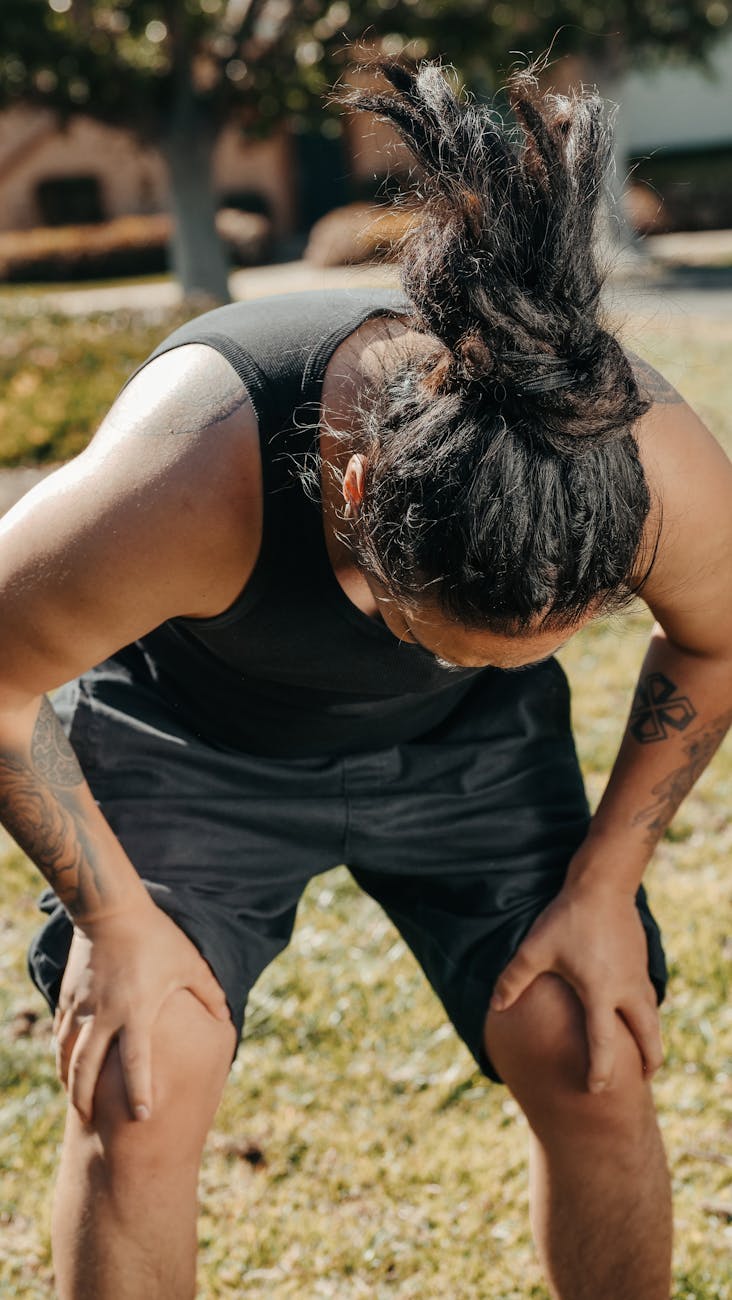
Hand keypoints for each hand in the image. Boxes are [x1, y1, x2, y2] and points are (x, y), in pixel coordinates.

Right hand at [51, 899, 229, 1124]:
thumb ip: (209, 993)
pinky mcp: (68, 996)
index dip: (139, 1092)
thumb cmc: (156, 936)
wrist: (111, 909)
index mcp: (137, 1011)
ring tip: (76, 1103)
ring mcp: (82, 1006)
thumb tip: (227, 1016)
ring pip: (68, 1054)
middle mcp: (105, 1014)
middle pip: (88, 1069)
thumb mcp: (189, 964)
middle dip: (87, 1098)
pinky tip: (64, 1066)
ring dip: (69, 1081)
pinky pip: (61, 1033)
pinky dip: (61, 1054)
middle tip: (91, 1121)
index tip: (144, 1117)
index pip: (137, 1063)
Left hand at [490, 879, 663, 1091]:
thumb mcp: (535, 949)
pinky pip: (650, 999)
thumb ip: (514, 979)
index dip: (601, 1070)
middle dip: (648, 1062)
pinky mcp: (641, 963)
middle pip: (648, 1037)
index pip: (604, 1042)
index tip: (597, 1090)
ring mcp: (638, 976)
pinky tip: (640, 1018)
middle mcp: (625, 990)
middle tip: (641, 1080)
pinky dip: (649, 1017)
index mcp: (600, 992)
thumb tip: (495, 1006)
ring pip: (653, 1018)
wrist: (603, 886)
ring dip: (652, 1040)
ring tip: (646, 1056)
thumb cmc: (568, 918)